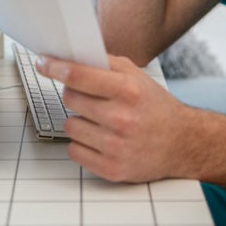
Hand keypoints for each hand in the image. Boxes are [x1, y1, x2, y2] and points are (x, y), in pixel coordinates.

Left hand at [36, 54, 190, 182]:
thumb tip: (70, 56)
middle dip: (74, 94)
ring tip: (100, 121)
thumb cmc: (155, 106)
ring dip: (79, 121)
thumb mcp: (136, 75)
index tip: (42, 62)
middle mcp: (121, 118)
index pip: (79, 76)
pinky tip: (100, 139)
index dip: (55, 67)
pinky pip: (74, 151)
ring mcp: (116, 146)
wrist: (182, 143)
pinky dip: (82, 144)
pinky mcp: (111, 169)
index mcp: (128, 90)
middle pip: (70, 99)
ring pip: (69, 126)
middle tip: (90, 97)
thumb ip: (105, 63)